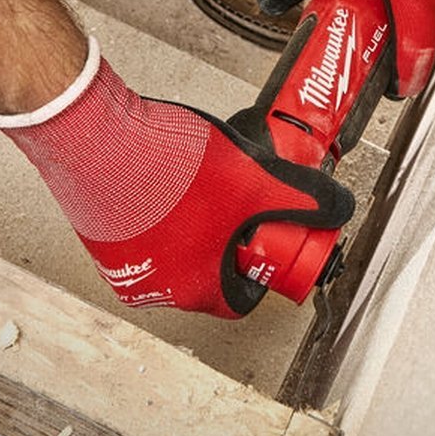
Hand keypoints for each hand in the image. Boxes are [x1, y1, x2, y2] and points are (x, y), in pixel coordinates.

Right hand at [0, 40, 353, 318]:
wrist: (95, 138)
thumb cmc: (168, 170)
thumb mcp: (257, 181)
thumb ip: (303, 199)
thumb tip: (338, 207)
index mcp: (195, 289)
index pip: (242, 297)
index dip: (263, 266)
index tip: (267, 242)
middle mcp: (154, 289)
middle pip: (210, 271)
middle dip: (232, 239)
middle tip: (243, 204)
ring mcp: (122, 264)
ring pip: (177, 249)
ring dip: (199, 222)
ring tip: (210, 183)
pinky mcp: (100, 236)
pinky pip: (145, 231)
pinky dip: (164, 211)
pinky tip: (172, 178)